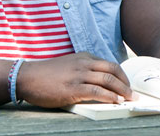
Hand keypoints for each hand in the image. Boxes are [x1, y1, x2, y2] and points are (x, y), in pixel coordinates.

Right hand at [16, 52, 134, 107]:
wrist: (27, 76)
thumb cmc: (46, 74)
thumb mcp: (69, 65)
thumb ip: (83, 70)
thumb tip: (100, 84)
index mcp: (84, 57)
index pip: (110, 64)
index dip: (121, 75)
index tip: (127, 84)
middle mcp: (84, 63)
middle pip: (113, 70)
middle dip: (125, 82)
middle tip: (132, 93)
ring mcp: (78, 75)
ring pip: (108, 79)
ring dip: (121, 90)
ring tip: (128, 98)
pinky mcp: (73, 88)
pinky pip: (96, 91)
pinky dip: (109, 96)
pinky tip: (115, 101)